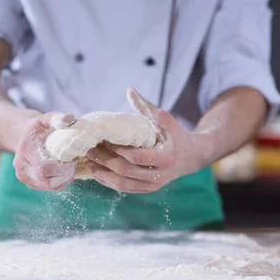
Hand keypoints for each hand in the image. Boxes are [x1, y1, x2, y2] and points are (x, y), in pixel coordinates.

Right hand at [13, 112, 77, 190]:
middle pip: (47, 181)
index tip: (72, 158)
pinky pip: (50, 188)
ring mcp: (25, 177)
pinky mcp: (30, 184)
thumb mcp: (47, 118)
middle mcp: (21, 167)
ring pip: (50, 187)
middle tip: (73, 162)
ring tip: (68, 165)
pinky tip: (63, 170)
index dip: (62, 167)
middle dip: (65, 174)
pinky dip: (61, 181)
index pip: (44, 168)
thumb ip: (57, 118)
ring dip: (65, 178)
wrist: (25, 137)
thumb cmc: (39, 127)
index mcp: (25, 151)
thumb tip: (70, 119)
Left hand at [85, 88, 207, 192]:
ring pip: (122, 184)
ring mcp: (153, 185)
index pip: (136, 156)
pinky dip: (108, 182)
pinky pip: (124, 188)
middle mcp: (159, 175)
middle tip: (89, 150)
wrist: (191, 156)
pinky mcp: (147, 189)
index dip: (117, 149)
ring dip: (103, 174)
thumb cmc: (176, 135)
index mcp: (165, 157)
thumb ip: (146, 107)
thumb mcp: (165, 119)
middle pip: (125, 171)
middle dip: (105, 161)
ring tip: (88, 162)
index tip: (103, 138)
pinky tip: (96, 172)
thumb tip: (129, 90)